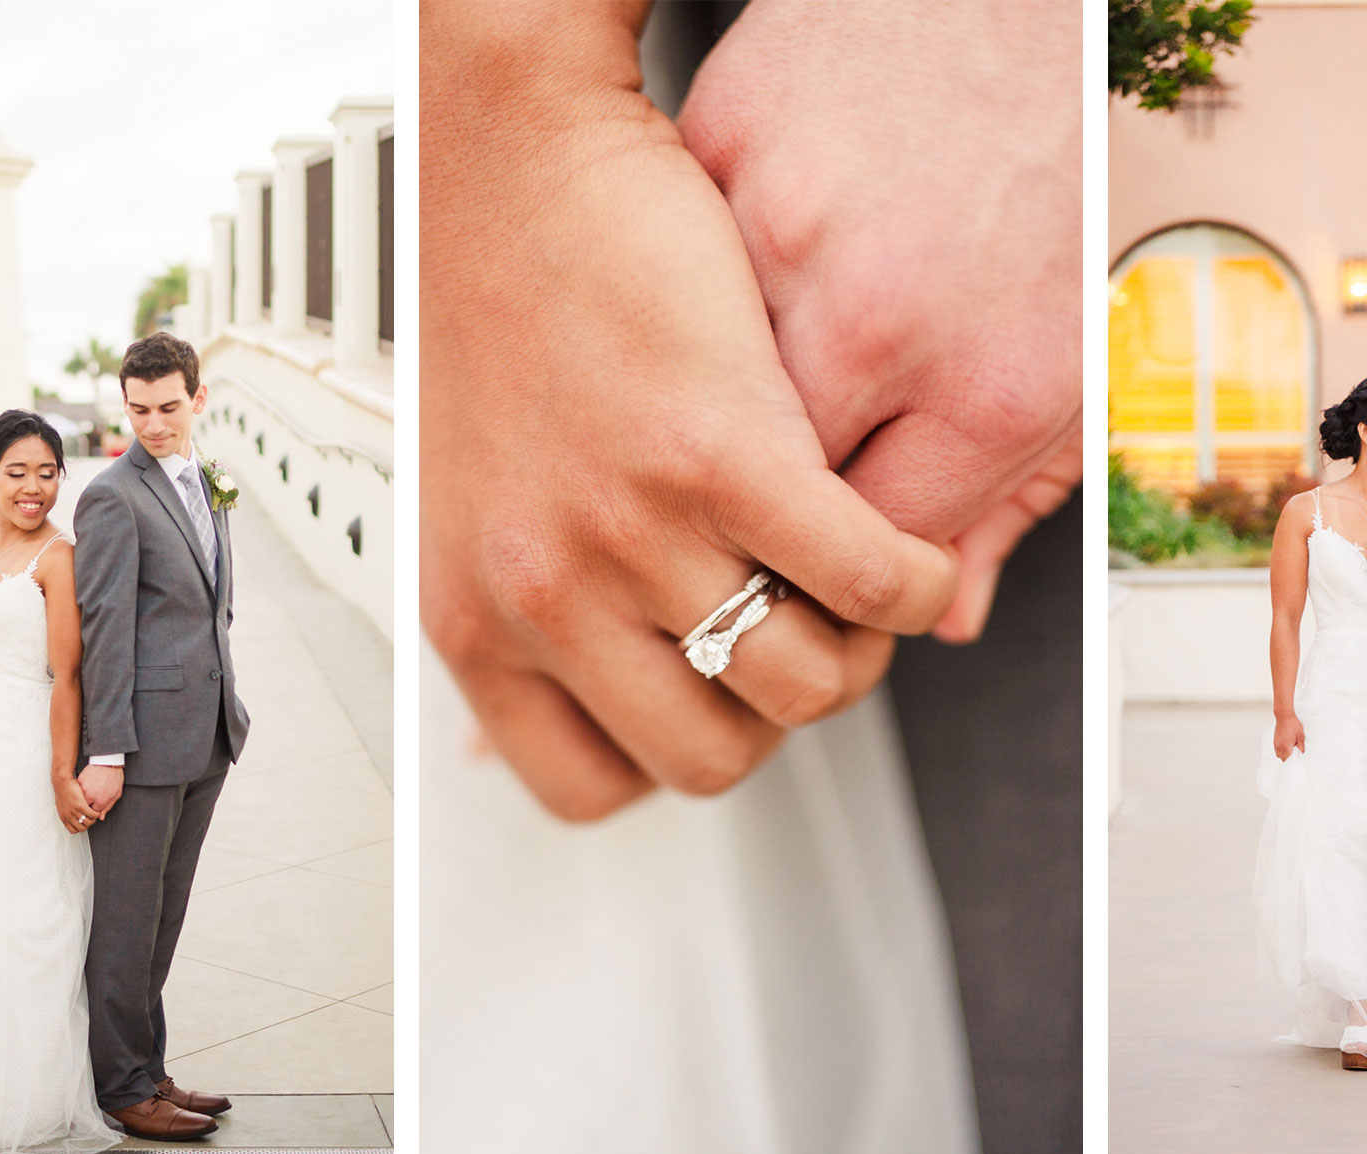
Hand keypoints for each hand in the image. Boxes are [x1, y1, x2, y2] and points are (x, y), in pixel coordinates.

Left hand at [55, 775, 103, 834]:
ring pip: (89, 822)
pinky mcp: (81, 805)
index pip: (73, 830)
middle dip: (88, 824)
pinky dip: (96, 813)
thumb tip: (71, 818)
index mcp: (63, 817)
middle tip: (91, 817)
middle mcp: (68, 816)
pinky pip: (93, 814)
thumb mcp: (62, 806)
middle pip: (82, 828)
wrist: (62, 781)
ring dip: (93, 819)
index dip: (81, 827)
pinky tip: (97, 809)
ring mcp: (74, 811)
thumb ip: (67, 813)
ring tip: (95, 813)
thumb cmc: (62, 791)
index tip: (84, 822)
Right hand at [77, 764, 123, 814]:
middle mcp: (90, 797)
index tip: (97, 806)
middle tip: (94, 798)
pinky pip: (78, 789)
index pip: (94, 813)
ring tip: (91, 791)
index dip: (95, 811)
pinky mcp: (80, 781)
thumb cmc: (115, 777)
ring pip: (80, 799)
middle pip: (85, 807)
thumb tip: (101, 817)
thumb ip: (107, 807)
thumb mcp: (116, 794)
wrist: (109, 762)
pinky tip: (88, 784)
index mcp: (100, 801)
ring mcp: (84, 789)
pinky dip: (81, 789)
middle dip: (89, 805)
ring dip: (84, 798)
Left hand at [422, 3, 960, 820]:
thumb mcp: (458, 509)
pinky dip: (908, 576)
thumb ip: (506, 629)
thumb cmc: (494, 312)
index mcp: (476, 621)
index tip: (713, 700)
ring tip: (851, 580)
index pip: (592, 786)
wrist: (507, 155)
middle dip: (776, 711)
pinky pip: (867, 578)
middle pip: (713, 758)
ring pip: (807, 683)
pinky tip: (896, 536)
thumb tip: (499, 755)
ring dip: (856, 647)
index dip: (677, 751)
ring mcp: (630, 529)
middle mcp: (545, 591)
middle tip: (800, 633)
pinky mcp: (720, 450)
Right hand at [679, 0, 1081, 641]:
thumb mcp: (1076, 346)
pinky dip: (684, 305)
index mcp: (994, 380)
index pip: (876, 564)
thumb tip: (948, 612)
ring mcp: (785, 232)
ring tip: (729, 426)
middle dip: (771, 533)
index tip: (827, 580)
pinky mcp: (722, 156)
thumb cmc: (1054, 162)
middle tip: (773, 525)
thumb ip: (1011, 493)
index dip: (845, 589)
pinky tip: (714, 296)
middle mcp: (883, 314)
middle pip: (773, 500)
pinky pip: (672, 281)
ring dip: (706, 431)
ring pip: (700, 400)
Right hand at [1273, 714, 1305, 760]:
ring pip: (1279, 756)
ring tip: (1291, 750)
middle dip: (1290, 759)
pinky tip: (1286, 746)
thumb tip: (1301, 753)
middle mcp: (1279, 747)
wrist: (1284, 716)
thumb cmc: (1293, 725)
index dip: (1294, 761)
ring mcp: (1275, 744)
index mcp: (1286, 747)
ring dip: (1285, 755)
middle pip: (1283, 759)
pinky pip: (1277, 750)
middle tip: (1296, 754)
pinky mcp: (1274, 741)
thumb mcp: (1301, 736)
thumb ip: (1301, 747)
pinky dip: (1281, 751)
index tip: (1298, 760)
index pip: (1289, 760)